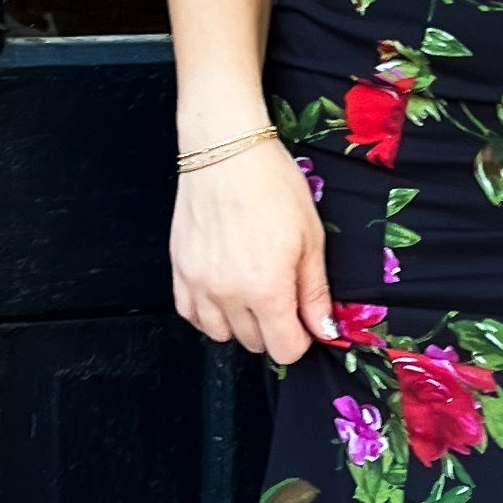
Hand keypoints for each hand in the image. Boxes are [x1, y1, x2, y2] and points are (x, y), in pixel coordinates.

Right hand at [171, 140, 337, 365]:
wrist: (226, 152)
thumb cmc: (272, 186)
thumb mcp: (310, 239)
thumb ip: (315, 292)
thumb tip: (323, 330)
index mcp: (267, 290)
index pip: (285, 350)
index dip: (301, 340)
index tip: (306, 322)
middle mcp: (229, 295)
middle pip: (255, 344)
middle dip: (274, 328)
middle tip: (283, 295)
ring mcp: (199, 285)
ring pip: (221, 335)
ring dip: (241, 323)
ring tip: (252, 291)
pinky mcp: (179, 272)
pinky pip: (191, 315)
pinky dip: (209, 312)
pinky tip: (224, 291)